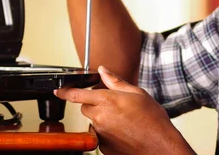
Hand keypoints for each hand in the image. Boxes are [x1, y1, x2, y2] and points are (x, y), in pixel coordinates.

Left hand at [54, 66, 193, 154]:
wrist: (161, 147)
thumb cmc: (153, 120)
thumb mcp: (137, 93)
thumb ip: (115, 82)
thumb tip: (104, 70)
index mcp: (107, 101)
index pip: (77, 95)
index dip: (65, 92)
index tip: (58, 91)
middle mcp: (100, 117)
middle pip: (85, 108)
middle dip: (94, 104)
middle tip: (112, 106)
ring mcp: (101, 134)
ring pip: (93, 122)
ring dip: (101, 119)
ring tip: (122, 121)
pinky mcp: (103, 147)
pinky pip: (99, 136)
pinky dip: (107, 133)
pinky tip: (123, 132)